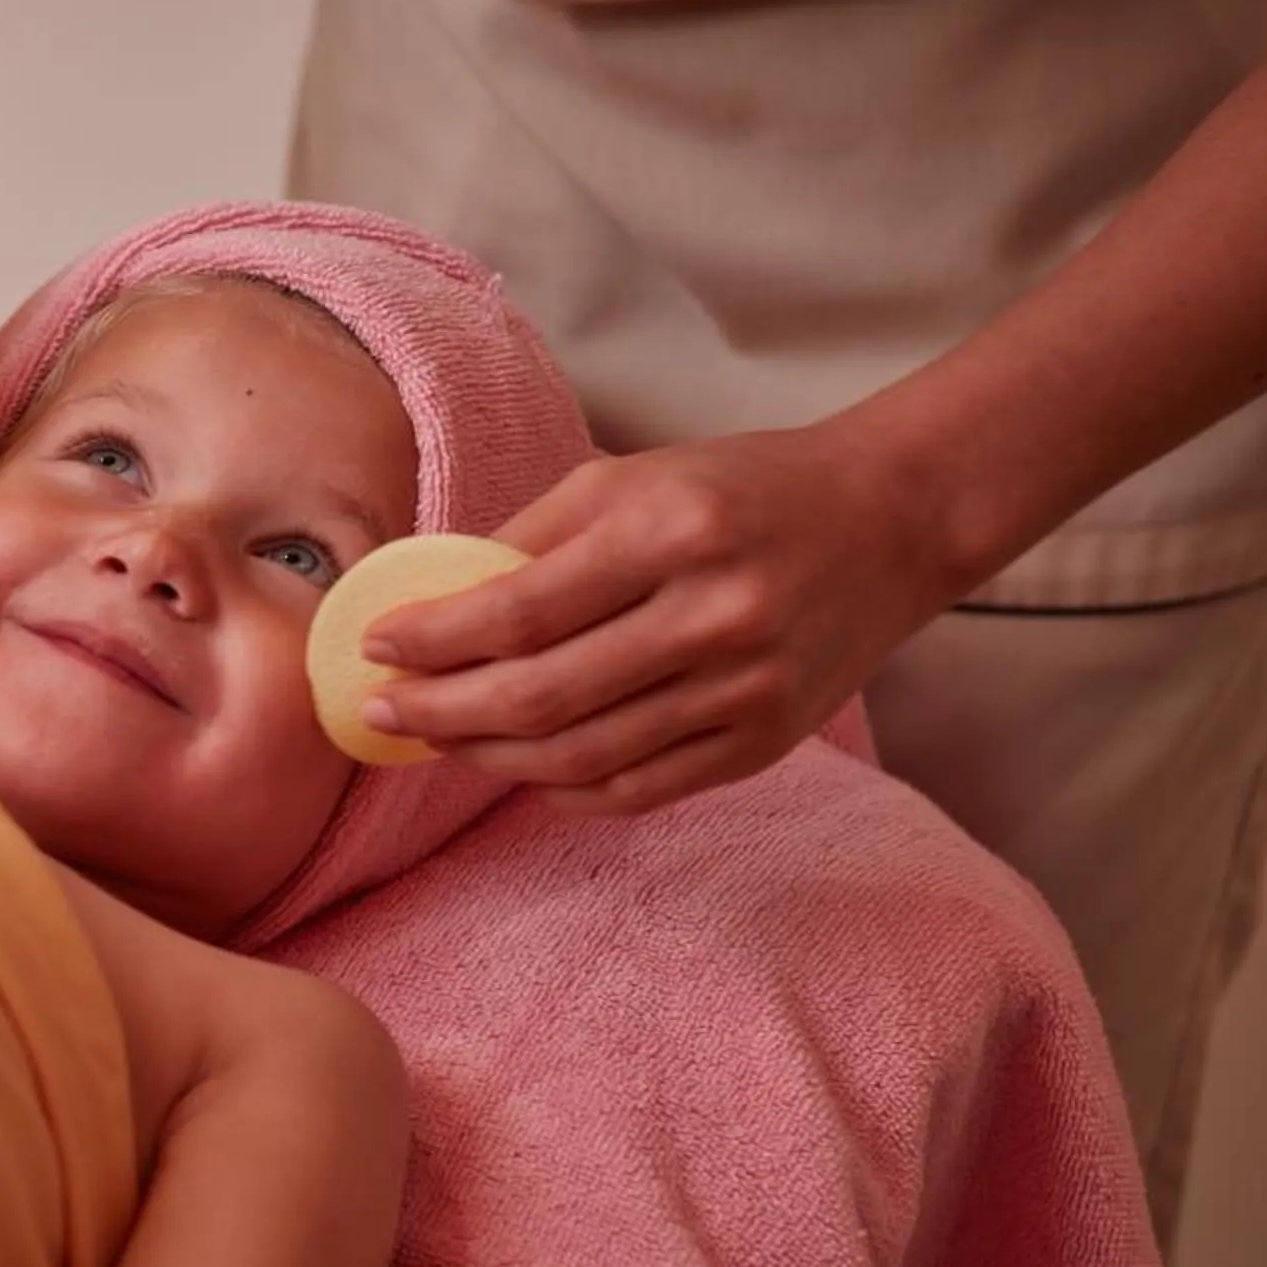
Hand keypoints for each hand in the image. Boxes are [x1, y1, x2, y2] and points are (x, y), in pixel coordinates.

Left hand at [361, 425, 959, 813]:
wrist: (890, 522)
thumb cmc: (742, 489)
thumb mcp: (634, 479)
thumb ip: (532, 538)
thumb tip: (429, 598)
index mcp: (670, 532)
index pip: (520, 608)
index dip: (434, 638)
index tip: (375, 647)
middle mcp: (712, 616)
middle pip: (542, 694)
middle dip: (443, 712)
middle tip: (383, 712)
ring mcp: (745, 689)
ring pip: (583, 754)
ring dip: (491, 757)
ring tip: (439, 741)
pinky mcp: (764, 741)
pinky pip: (640, 787)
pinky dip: (565, 788)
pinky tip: (521, 769)